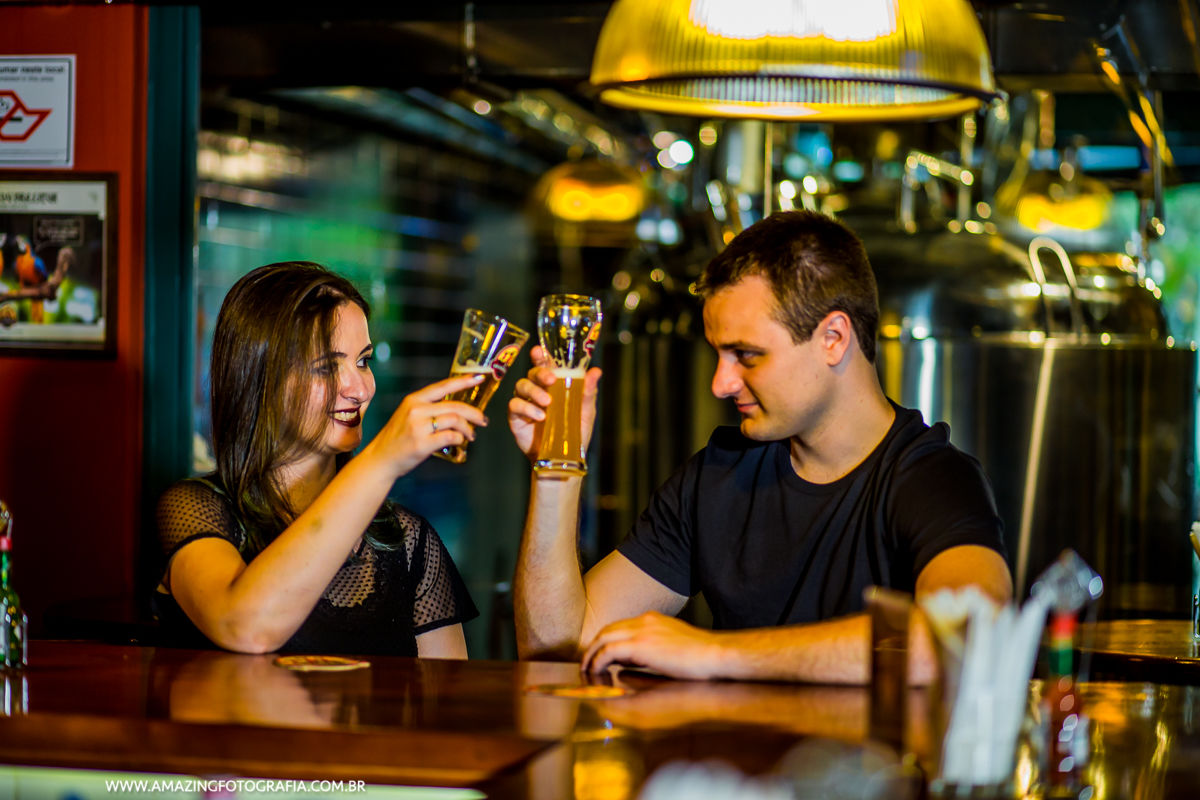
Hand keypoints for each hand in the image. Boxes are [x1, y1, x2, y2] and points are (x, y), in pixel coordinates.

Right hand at [367, 373, 488, 475]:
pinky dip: (459, 439)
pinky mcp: (422, 444)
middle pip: (455, 406)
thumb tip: (457, 410)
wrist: (380, 459)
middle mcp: (416, 410)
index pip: (443, 386)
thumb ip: (428, 409)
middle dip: (474, 413)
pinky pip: (450, 437)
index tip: (478, 378)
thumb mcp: (408, 416)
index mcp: (414, 400)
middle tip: (483, 420)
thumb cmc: (398, 439)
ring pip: (455, 420)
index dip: (463, 381)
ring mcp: (418, 427)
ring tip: (471, 435)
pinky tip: (459, 442)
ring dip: (468, 429)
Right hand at [507, 345, 601, 461]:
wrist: (563, 458)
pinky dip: (527, 408)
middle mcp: (536, 390)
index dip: (539, 355)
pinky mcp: (516, 417)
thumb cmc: (574, 432)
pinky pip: (515, 405)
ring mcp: (525, 403)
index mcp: (552, 385)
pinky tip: (540, 416)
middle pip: (532, 373)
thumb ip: (588, 392)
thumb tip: (596, 371)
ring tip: (548, 403)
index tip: (539, 351)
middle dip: (540, 372)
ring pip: (521, 385)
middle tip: (552, 379)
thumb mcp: (585, 411)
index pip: (544, 365)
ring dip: (534, 391)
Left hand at [581, 612, 724, 679]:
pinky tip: (596, 672)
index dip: (607, 640)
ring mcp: (642, 631)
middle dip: (594, 646)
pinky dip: (598, 661)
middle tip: (587, 662)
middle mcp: (644, 621)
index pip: (621, 626)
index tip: (601, 655)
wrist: (715, 654)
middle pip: (608, 629)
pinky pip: (608, 651)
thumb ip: (653, 646)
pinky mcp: (641, 646)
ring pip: (604, 637)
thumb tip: (634, 659)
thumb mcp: (673, 643)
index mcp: (653, 619)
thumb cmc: (701, 656)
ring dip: (592, 654)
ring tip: (588, 669)